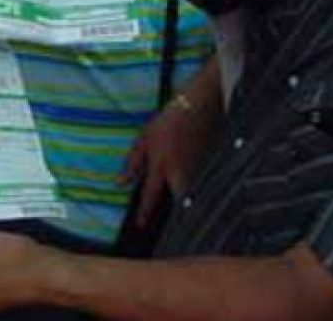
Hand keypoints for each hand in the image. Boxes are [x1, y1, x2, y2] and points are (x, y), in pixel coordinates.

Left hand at [121, 96, 217, 227]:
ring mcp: (198, 171)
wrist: (201, 105)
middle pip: (177, 202)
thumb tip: (121, 183)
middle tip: (163, 228)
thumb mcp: (143, 139)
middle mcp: (181, 172)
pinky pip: (201, 187)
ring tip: (178, 220)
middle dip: (172, 217)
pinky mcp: (211, 168)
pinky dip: (195, 194)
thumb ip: (133, 163)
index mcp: (161, 165)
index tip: (140, 226)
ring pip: (191, 196)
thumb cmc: (168, 121)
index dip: (145, 212)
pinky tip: (192, 200)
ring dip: (184, 207)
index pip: (151, 195)